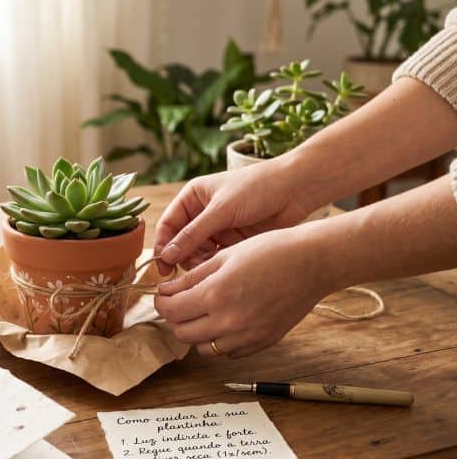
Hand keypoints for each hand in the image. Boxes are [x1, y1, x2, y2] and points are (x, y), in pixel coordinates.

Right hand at [154, 158, 309, 274]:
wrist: (296, 189)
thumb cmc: (257, 188)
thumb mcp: (221, 210)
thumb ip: (193, 234)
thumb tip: (166, 255)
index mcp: (193, 197)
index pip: (168, 224)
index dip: (163, 244)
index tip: (162, 266)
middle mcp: (202, 213)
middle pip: (181, 242)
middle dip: (184, 256)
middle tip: (190, 271)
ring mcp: (218, 228)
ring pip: (198, 253)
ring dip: (200, 262)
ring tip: (210, 267)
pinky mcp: (233, 240)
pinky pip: (216, 257)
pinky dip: (216, 264)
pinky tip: (222, 267)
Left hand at [154, 226, 334, 357]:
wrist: (312, 263)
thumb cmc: (269, 251)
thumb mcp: (224, 257)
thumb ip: (191, 278)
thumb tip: (165, 291)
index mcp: (215, 295)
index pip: (171, 312)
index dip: (161, 303)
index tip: (164, 296)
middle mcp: (228, 321)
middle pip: (182, 334)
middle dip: (176, 318)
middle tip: (181, 303)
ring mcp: (246, 336)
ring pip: (203, 348)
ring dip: (197, 333)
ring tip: (204, 312)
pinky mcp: (262, 343)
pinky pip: (228, 352)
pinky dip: (221, 341)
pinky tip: (227, 320)